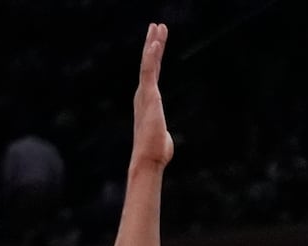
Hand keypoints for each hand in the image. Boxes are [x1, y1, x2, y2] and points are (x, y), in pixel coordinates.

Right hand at [130, 24, 173, 170]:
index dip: (154, 58)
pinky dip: (151, 56)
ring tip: (158, 27)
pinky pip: (149, 71)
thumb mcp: (162, 136)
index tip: (157, 42)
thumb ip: (162, 131)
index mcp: (148, 100)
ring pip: (149, 63)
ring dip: (153, 43)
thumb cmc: (156, 152)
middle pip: (150, 64)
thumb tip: (163, 138)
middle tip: (157, 26)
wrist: (149, 158)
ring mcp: (145, 93)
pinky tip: (155, 43)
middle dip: (153, 44)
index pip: (152, 74)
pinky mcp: (149, 96)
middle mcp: (144, 94)